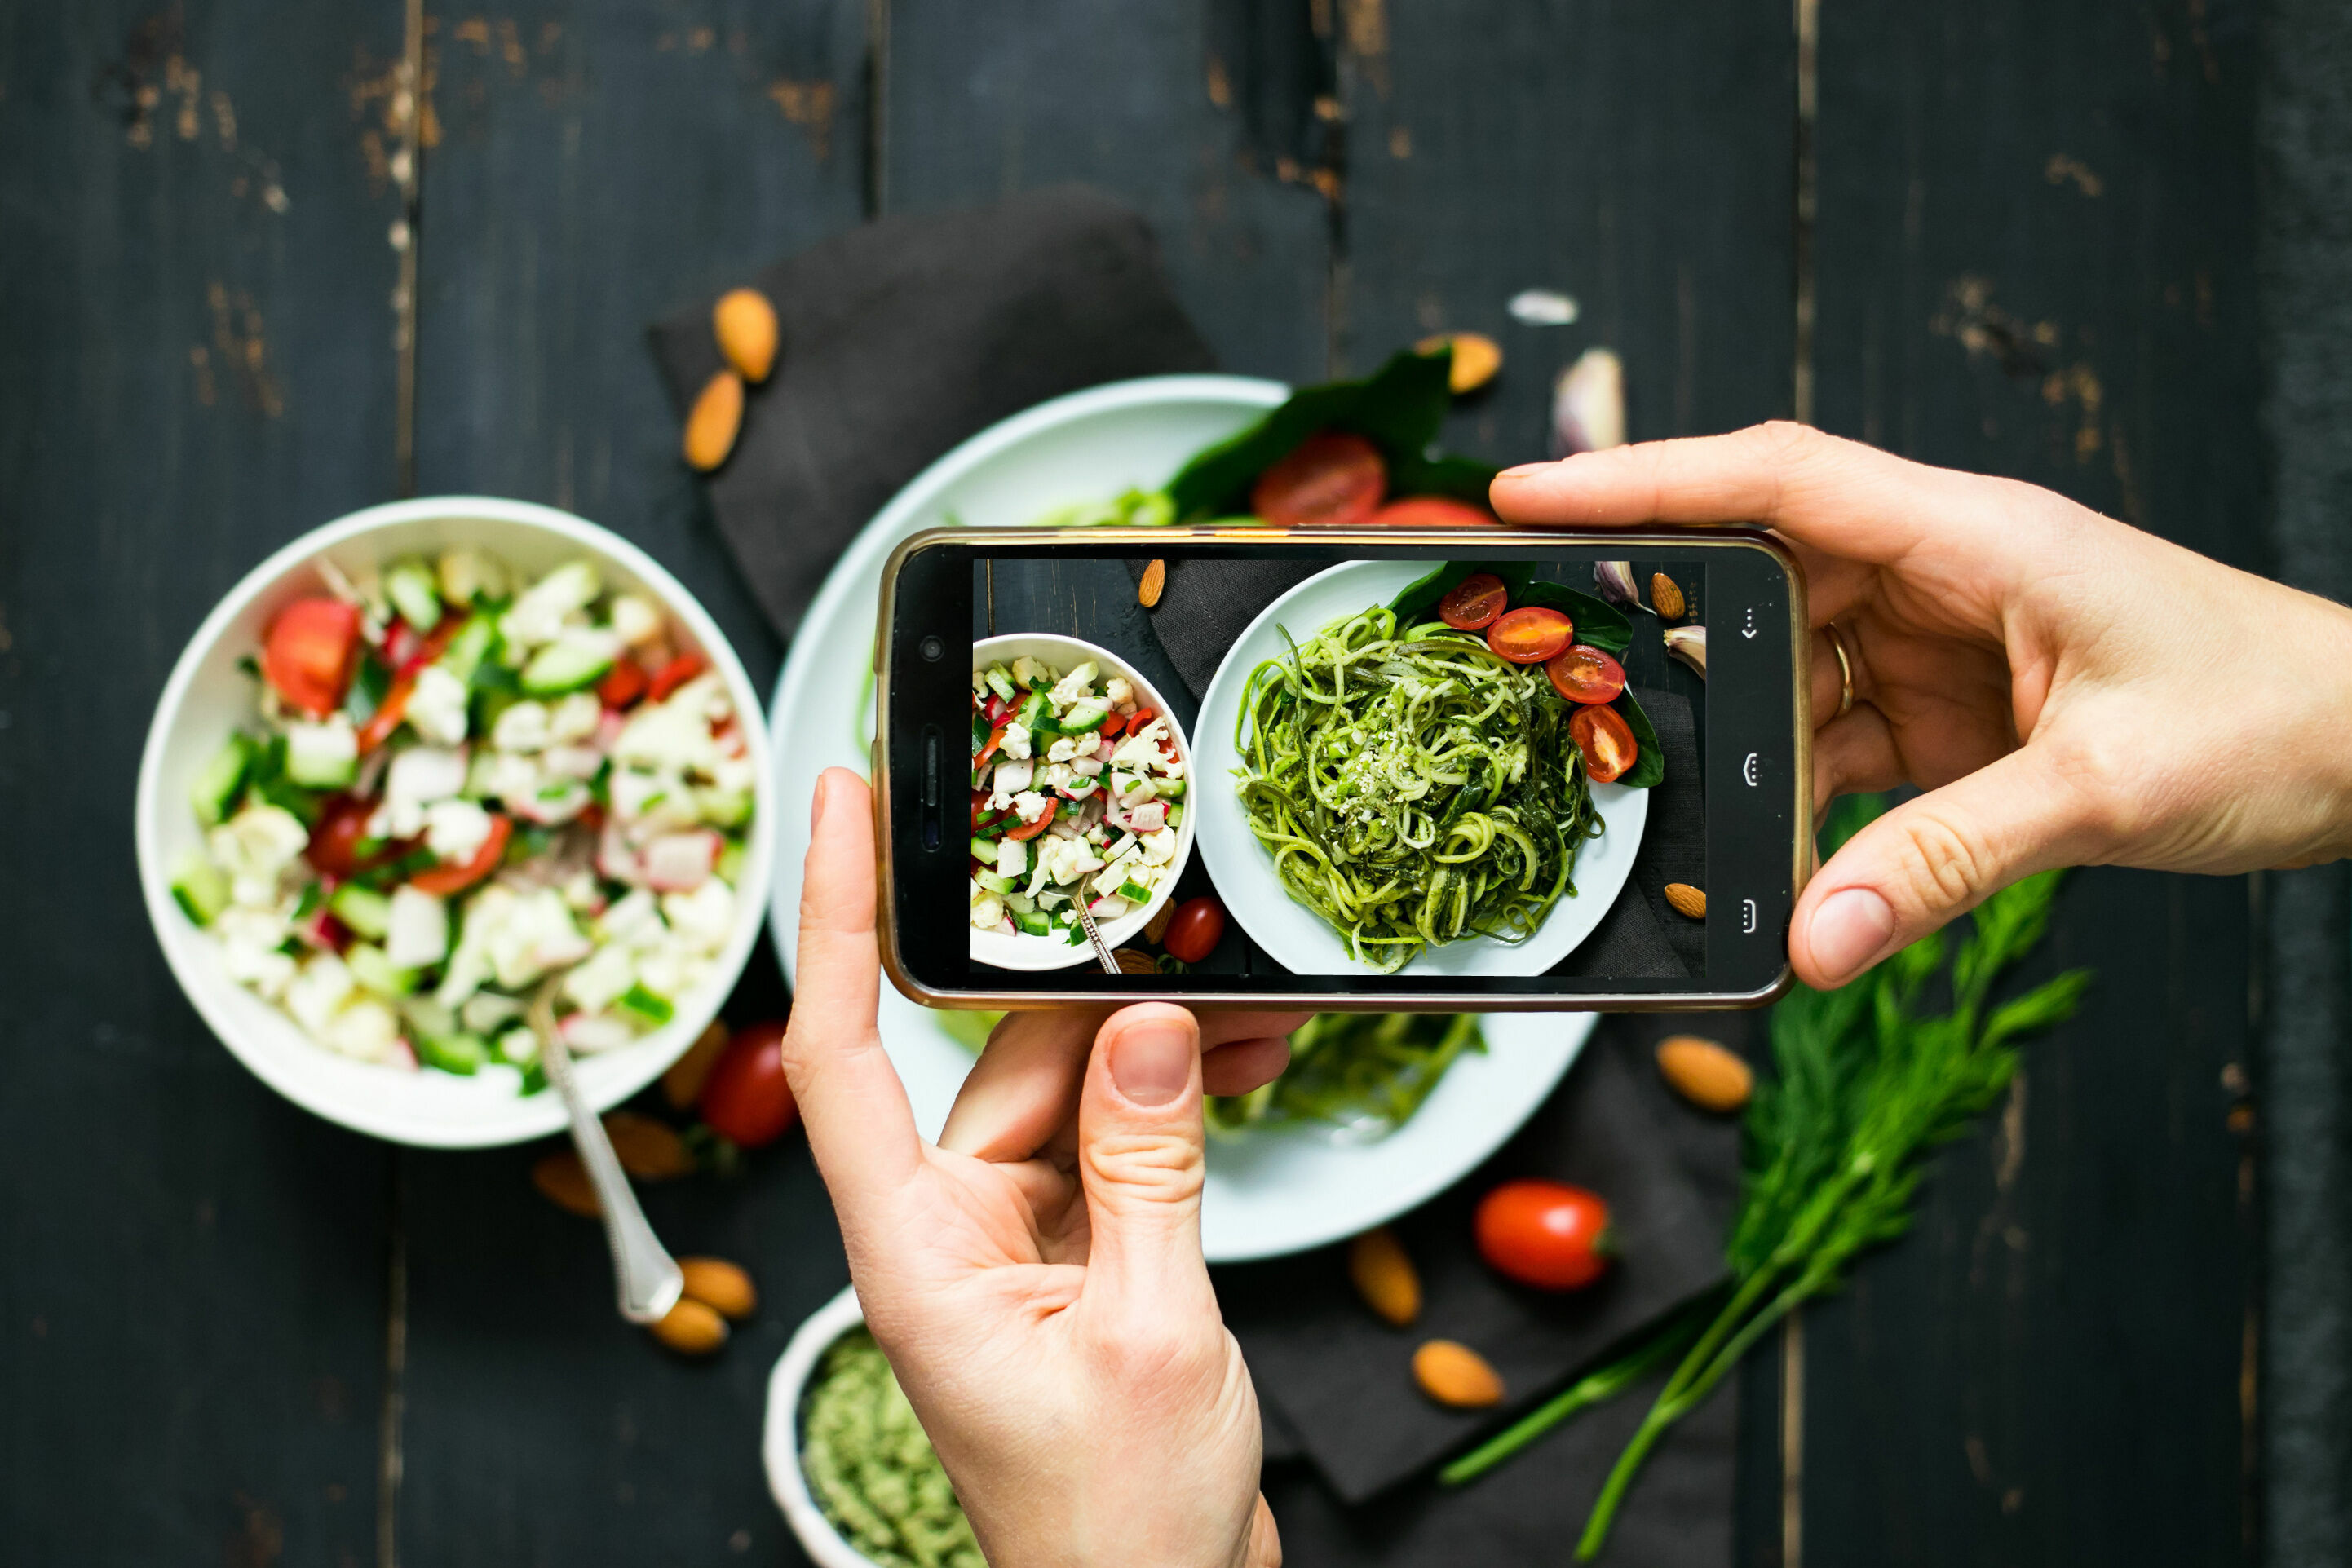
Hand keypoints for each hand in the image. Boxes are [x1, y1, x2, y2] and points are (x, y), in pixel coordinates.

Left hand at [783, 767, 1304, 1567]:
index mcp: (914, 1251)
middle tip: (1181, 920)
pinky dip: (1170, 1108)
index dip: (836, 914)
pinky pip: (1108, 1147)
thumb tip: (1148, 1026)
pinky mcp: (1067, 1259)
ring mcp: (1005, 1245)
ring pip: (1067, 1095)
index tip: (842, 801)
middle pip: (998, 1061)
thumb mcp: (1152, 1329)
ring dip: (1154, 1052)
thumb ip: (1146, 1167)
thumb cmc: (1118, 1525)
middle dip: (1095, 992)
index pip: (843, 1051)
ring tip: (1251, 1010)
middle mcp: (944, 1233)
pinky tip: (1241, 1069)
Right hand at [1492, 423, 2351, 986]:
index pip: (1777, 479)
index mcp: (1978, 538)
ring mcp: (1944, 645)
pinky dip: (1803, 804)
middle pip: (1759, 570)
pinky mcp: (1955, 714)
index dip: (1644, 478)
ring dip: (1738, 738)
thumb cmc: (2281, 717)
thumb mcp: (2107, 787)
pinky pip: (1839, 746)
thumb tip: (1814, 940)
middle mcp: (1945, 577)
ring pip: (1788, 671)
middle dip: (1658, 616)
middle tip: (1552, 661)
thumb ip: (1951, 861)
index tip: (1529, 492)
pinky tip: (1785, 859)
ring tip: (1672, 793)